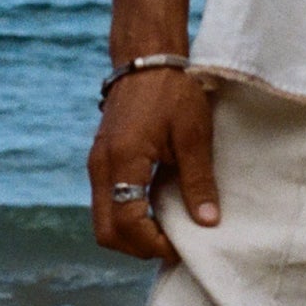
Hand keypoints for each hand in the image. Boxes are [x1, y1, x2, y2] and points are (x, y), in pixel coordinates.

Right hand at [86, 67, 221, 262]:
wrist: (147, 58)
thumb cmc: (173, 91)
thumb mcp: (193, 136)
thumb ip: (198, 181)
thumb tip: (207, 222)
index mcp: (123, 161)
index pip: (127, 225)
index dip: (153, 244)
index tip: (181, 246)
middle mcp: (101, 167)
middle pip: (106, 232)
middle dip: (137, 247)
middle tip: (172, 243)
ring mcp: (97, 163)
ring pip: (103, 219)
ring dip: (131, 233)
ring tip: (167, 228)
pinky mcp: (101, 159)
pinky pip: (106, 201)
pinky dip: (127, 215)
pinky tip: (155, 208)